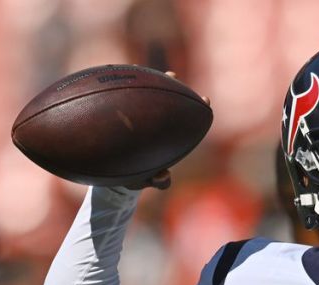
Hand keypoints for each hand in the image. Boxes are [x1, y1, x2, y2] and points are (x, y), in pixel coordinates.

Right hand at [123, 73, 210, 190]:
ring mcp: (137, 115)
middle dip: (171, 85)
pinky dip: (119, 87)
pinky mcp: (119, 114)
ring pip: (143, 93)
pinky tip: (115, 76)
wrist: (113, 175)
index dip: (197, 107)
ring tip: (140, 69)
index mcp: (168, 135)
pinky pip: (119, 98)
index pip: (186, 117)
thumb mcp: (146, 180)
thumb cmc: (136, 176)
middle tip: (172, 75)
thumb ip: (158, 181)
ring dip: (145, 80)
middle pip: (167, 98)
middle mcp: (155, 121)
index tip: (206, 99)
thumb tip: (164, 176)